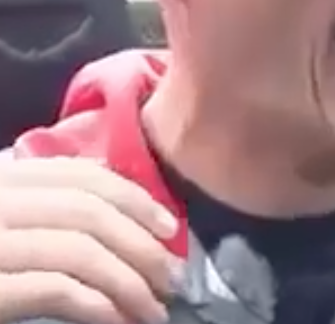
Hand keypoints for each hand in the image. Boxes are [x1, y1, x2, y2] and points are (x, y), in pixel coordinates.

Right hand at [0, 157, 177, 323]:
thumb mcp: (6, 212)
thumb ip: (43, 193)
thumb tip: (104, 171)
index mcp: (5, 179)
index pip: (83, 176)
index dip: (135, 199)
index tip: (170, 226)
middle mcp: (0, 203)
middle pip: (91, 214)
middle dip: (142, 246)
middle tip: (173, 276)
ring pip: (83, 253)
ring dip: (130, 284)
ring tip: (154, 309)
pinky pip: (58, 291)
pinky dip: (100, 306)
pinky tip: (120, 321)